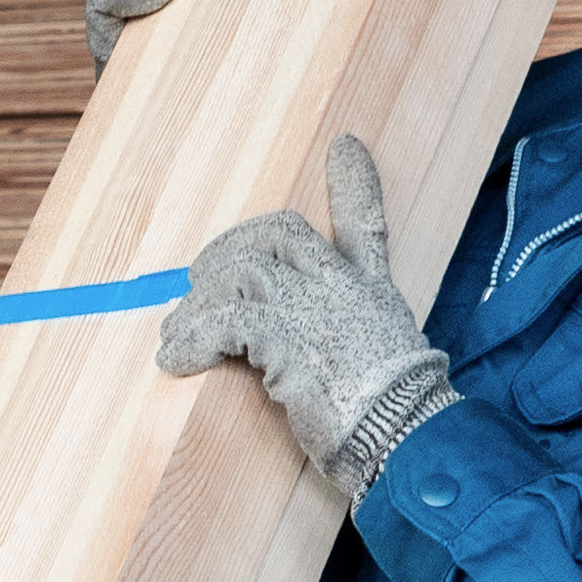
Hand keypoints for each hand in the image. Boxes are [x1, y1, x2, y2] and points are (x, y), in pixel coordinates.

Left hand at [162, 135, 455, 498]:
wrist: (404, 436)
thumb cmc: (393, 411)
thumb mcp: (386, 358)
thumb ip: (359, 336)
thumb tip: (326, 350)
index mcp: (368, 290)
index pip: (363, 223)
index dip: (355, 183)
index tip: (346, 145)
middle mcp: (341, 288)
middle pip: (275, 237)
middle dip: (226, 254)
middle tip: (197, 287)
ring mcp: (314, 308)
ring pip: (240, 274)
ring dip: (198, 306)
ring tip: (177, 338)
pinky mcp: (287, 340)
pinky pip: (225, 321)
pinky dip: (193, 338)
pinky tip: (177, 360)